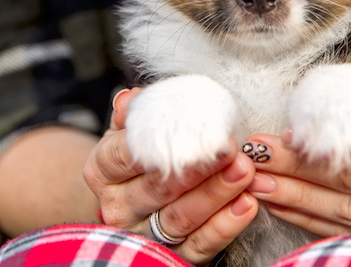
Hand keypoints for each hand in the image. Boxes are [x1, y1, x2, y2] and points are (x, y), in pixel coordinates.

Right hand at [83, 88, 258, 264]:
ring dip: (216, 194)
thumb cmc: (141, 159)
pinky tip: (247, 204)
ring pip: (180, 217)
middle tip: (230, 149)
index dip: (157, 141)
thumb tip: (131, 99)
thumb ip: (135, 114)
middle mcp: (118, 206)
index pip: (124, 155)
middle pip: (158, 187)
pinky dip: (225, 226)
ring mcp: (143, 234)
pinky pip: (199, 245)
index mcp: (103, 171)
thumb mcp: (131, 132)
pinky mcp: (170, 256)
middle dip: (198, 168)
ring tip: (245, 172)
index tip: (191, 127)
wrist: (137, 204)